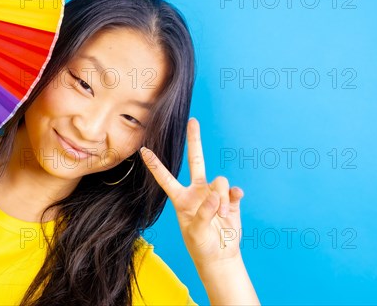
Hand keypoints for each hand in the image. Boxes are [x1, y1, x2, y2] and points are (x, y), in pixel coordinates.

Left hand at [139, 117, 244, 268]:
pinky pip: (233, 190)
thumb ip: (203, 213)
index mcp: (181, 198)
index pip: (165, 178)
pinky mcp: (230, 199)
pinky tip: (233, 205)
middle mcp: (197, 191)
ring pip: (219, 181)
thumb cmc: (201, 245)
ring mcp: (214, 194)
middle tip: (193, 121)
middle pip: (197, 160)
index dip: (155, 165)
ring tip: (221, 217)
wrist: (221, 255)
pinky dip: (233, 197)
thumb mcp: (195, 232)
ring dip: (221, 200)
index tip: (143, 150)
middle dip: (195, 140)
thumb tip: (215, 196)